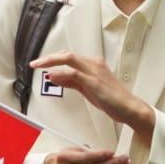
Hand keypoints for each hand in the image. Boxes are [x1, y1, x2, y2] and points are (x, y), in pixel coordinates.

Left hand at [29, 50, 150, 132]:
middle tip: (34, 63)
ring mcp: (94, 71)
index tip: (41, 63)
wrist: (130, 108)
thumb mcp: (87, 89)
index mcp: (93, 64)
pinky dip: (61, 73)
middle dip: (48, 58)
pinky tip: (52, 76)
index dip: (53, 58)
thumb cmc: (112, 100)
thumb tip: (54, 76)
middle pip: (66, 54)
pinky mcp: (94, 82)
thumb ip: (71, 82)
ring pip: (69, 59)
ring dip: (50, 61)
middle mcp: (93, 64)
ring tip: (38, 66)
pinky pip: (74, 74)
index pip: (69, 56)